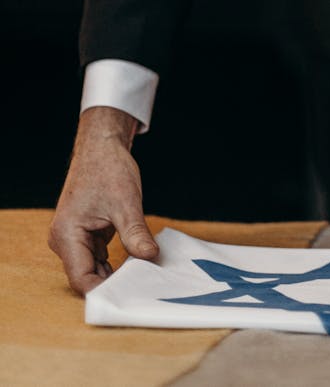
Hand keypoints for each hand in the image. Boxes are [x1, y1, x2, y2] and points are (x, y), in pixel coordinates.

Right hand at [48, 106, 158, 294]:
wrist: (102, 146)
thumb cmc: (108, 168)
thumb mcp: (126, 202)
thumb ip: (135, 233)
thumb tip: (151, 257)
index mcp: (66, 235)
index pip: (82, 278)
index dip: (105, 290)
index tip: (130, 295)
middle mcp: (65, 241)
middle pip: (87, 276)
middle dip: (113, 284)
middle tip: (142, 289)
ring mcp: (74, 239)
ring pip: (94, 269)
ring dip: (116, 274)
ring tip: (142, 280)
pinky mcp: (86, 235)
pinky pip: (99, 258)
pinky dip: (116, 263)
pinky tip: (136, 267)